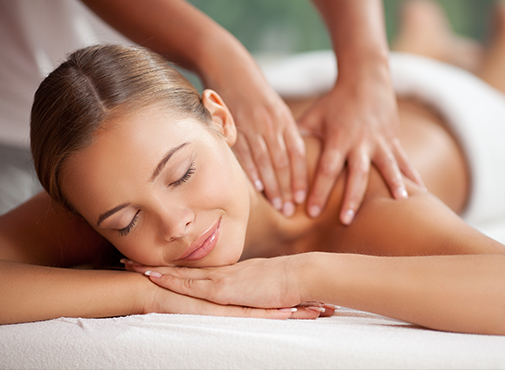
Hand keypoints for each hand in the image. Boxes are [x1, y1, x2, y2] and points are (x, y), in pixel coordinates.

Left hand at [123, 256, 334, 317]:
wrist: (299, 276)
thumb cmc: (285, 284)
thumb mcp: (260, 289)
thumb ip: (246, 292)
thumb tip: (239, 297)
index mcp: (226, 274)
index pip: (192, 270)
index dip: (170, 266)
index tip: (149, 261)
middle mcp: (218, 273)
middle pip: (179, 267)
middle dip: (151, 263)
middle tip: (125, 257)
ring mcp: (219, 279)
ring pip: (178, 273)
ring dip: (152, 268)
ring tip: (128, 264)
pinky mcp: (223, 289)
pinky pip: (191, 284)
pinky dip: (170, 279)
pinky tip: (153, 276)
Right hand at [206, 70, 307, 216]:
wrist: (228, 64)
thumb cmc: (253, 90)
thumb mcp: (274, 108)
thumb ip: (282, 132)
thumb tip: (289, 160)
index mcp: (284, 119)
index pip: (297, 154)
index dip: (300, 178)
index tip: (303, 198)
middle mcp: (271, 124)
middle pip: (283, 163)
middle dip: (288, 189)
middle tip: (291, 211)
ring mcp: (252, 126)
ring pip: (265, 162)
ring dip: (272, 187)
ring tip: (277, 206)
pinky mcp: (232, 126)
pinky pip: (244, 154)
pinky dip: (251, 173)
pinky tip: (257, 189)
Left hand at [298, 66, 423, 224]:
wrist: (365, 78)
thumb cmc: (334, 101)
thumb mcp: (312, 116)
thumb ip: (298, 137)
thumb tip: (276, 159)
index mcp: (338, 137)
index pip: (327, 169)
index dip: (319, 191)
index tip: (310, 212)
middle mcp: (361, 141)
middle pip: (357, 174)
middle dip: (351, 198)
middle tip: (345, 221)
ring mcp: (380, 141)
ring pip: (387, 167)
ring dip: (393, 185)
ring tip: (399, 204)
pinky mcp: (393, 140)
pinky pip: (404, 160)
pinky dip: (412, 176)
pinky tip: (421, 193)